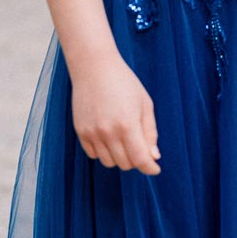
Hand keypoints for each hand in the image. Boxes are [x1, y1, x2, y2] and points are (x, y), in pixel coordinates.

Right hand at [70, 49, 160, 175]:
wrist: (94, 68)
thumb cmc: (125, 83)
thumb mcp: (145, 104)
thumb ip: (150, 132)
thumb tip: (154, 157)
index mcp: (127, 124)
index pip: (139, 159)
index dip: (149, 168)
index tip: (155, 169)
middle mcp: (108, 132)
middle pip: (125, 164)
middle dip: (136, 160)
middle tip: (139, 146)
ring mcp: (92, 133)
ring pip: (108, 162)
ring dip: (119, 157)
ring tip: (124, 139)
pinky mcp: (80, 132)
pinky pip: (93, 154)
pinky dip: (103, 151)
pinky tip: (109, 137)